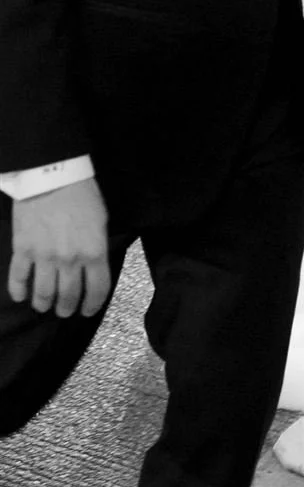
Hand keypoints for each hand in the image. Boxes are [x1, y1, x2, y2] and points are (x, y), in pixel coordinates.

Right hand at [8, 178, 110, 317]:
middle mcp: (69, 260)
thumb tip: (92, 265)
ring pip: (43, 292)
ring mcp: (43, 256)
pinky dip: (18, 290)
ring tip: (43, 306)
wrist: (52, 175)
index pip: (97, 289)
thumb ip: (97, 247)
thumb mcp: (101, 221)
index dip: (92, 305)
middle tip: (64, 311)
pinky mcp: (22, 249)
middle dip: (66, 308)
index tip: (87, 310)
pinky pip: (18, 277)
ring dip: (43, 304)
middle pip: (68, 296)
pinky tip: (20, 296)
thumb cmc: (82, 194)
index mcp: (94, 252)